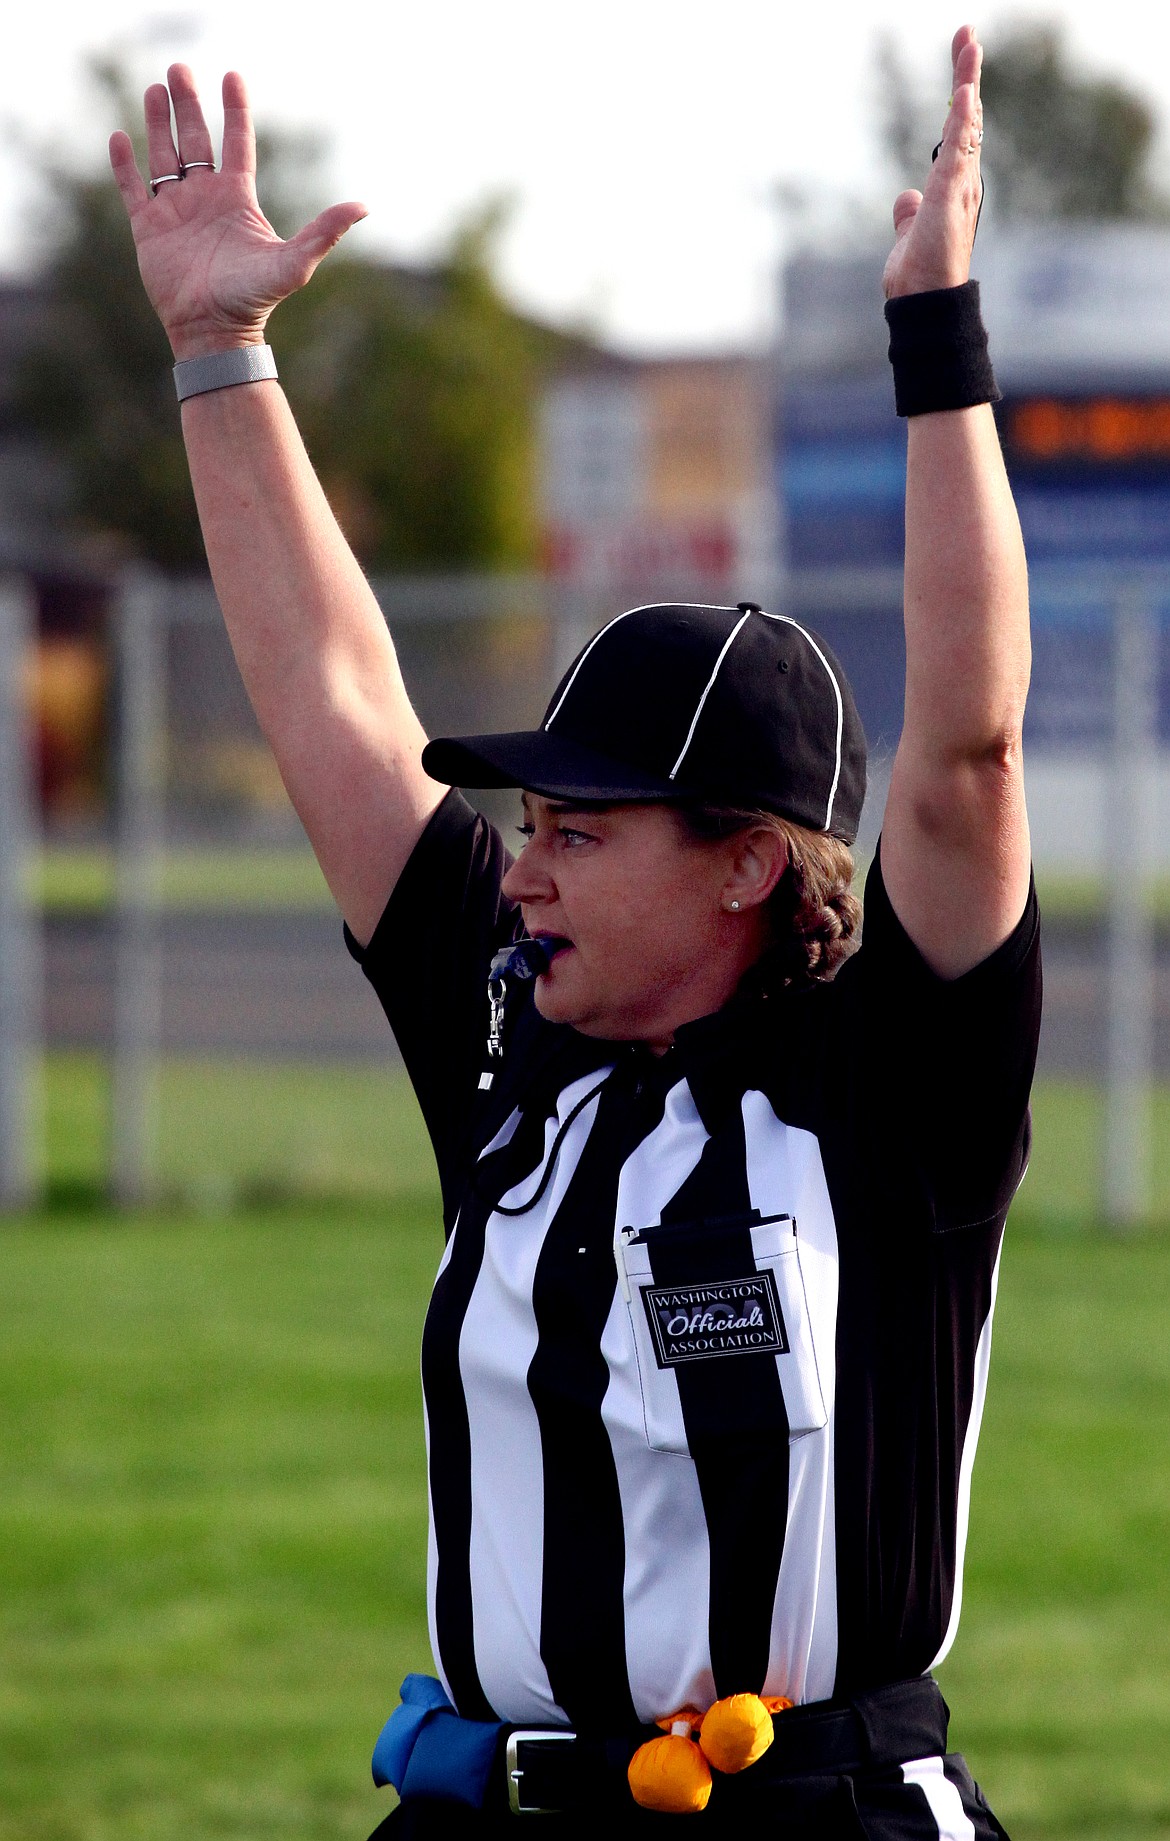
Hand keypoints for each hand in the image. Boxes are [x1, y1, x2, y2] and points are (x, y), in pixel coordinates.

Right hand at [109, 67, 366, 361]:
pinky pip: (134, 188)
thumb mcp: (294, 263)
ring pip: (164, 155)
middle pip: (196, 140)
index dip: (235, 110)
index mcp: (237, 199)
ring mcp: (176, 211)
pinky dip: (125, 164)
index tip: (232, 76)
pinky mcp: (148, 229)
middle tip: (178, 69)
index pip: (236, 142)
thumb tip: (363, 206)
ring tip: (156, 88)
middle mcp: (206, 199)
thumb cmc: (254, 300)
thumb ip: (324, 231)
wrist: (213, 331)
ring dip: (159, 123)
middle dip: (188, 104)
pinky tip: (120, 138)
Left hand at [883, 25, 983, 299]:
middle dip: (966, 75)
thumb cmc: (919, 276)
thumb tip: (905, 199)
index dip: (960, 99)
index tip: (959, 66)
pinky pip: (959, 150)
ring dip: (967, 83)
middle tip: (967, 35)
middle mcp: (963, 183)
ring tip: (968, 43)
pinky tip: (966, 91)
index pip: (958, 133)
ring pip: (966, 125)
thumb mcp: (910, 234)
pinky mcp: (950, 197)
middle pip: (968, 118)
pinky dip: (963, 120)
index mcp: (953, 188)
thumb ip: (909, 214)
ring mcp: (959, 188)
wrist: (922, 303)